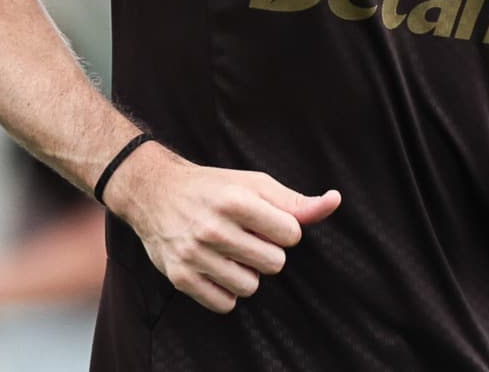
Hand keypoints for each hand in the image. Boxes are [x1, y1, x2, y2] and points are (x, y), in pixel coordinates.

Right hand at [102, 142, 339, 313]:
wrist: (154, 192)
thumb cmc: (212, 187)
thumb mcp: (253, 183)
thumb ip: (295, 201)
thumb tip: (334, 201)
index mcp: (235, 200)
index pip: (291, 235)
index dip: (283, 230)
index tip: (265, 221)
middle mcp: (212, 228)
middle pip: (274, 263)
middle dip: (266, 251)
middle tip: (245, 236)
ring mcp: (194, 255)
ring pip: (250, 287)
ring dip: (246, 273)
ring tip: (230, 252)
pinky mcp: (180, 278)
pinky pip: (225, 304)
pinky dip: (226, 291)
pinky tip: (215, 268)